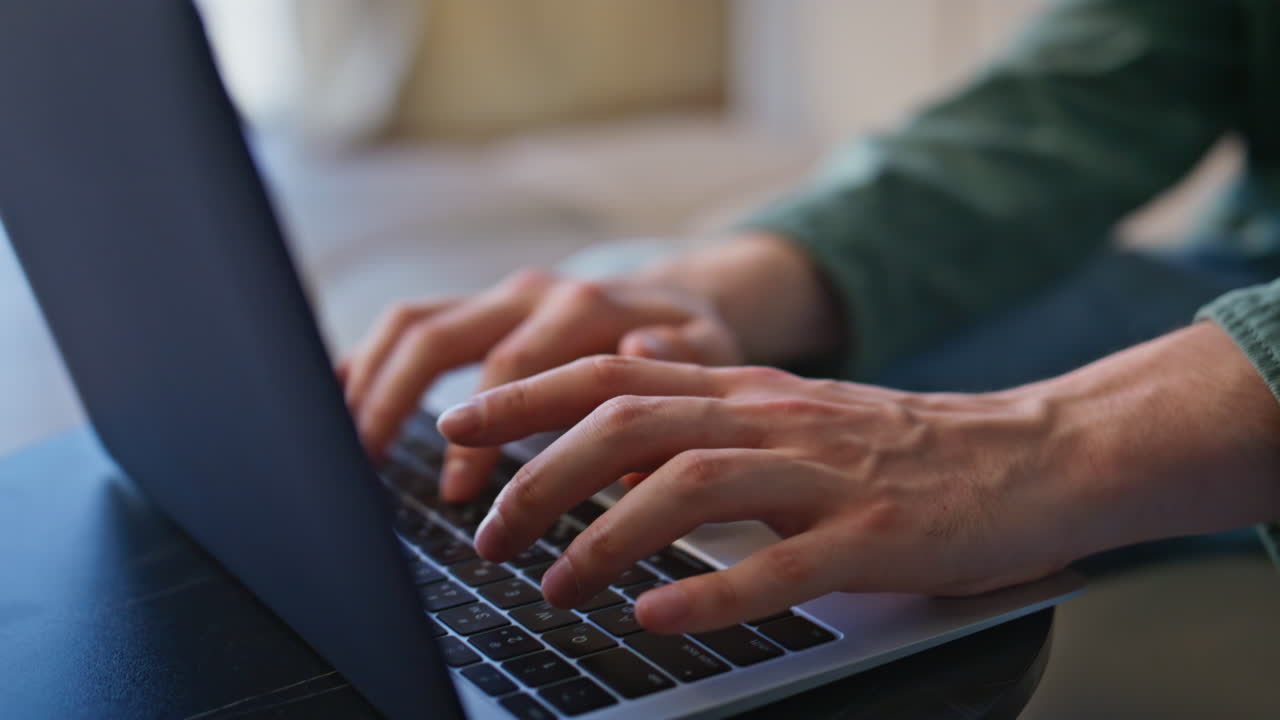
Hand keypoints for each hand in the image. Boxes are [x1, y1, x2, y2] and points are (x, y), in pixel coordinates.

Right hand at [340, 269, 742, 500]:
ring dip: (369, 378)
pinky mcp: (483, 308)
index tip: (462, 496)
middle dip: (394, 401)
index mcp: (584, 307)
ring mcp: (501, 297)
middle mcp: (532, 294)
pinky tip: (338, 392)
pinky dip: (372, 354)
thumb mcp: (712, 352)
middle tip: (365, 467)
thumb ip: (682, 356)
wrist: (684, 298)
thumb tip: (642, 352)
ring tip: (344, 441)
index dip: (481, 435)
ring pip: (413, 323)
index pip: (512, 368)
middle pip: (440, 335)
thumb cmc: (695, 342)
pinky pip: (414, 321)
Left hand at [438, 355, 1081, 632]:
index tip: (460, 420)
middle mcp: (776, 420)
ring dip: (607, 536)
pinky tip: (656, 617)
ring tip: (552, 584)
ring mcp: (826, 477)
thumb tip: (620, 410)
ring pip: (694, 486)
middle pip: (634, 424)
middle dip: (541, 473)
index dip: (530, 394)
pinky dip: (711, 592)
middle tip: (484, 528)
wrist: (1033, 454)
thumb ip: (709, 407)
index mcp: (752, 391)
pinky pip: (782, 566)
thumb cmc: (906, 446)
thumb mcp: (794, 412)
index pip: (617, 374)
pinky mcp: (875, 537)